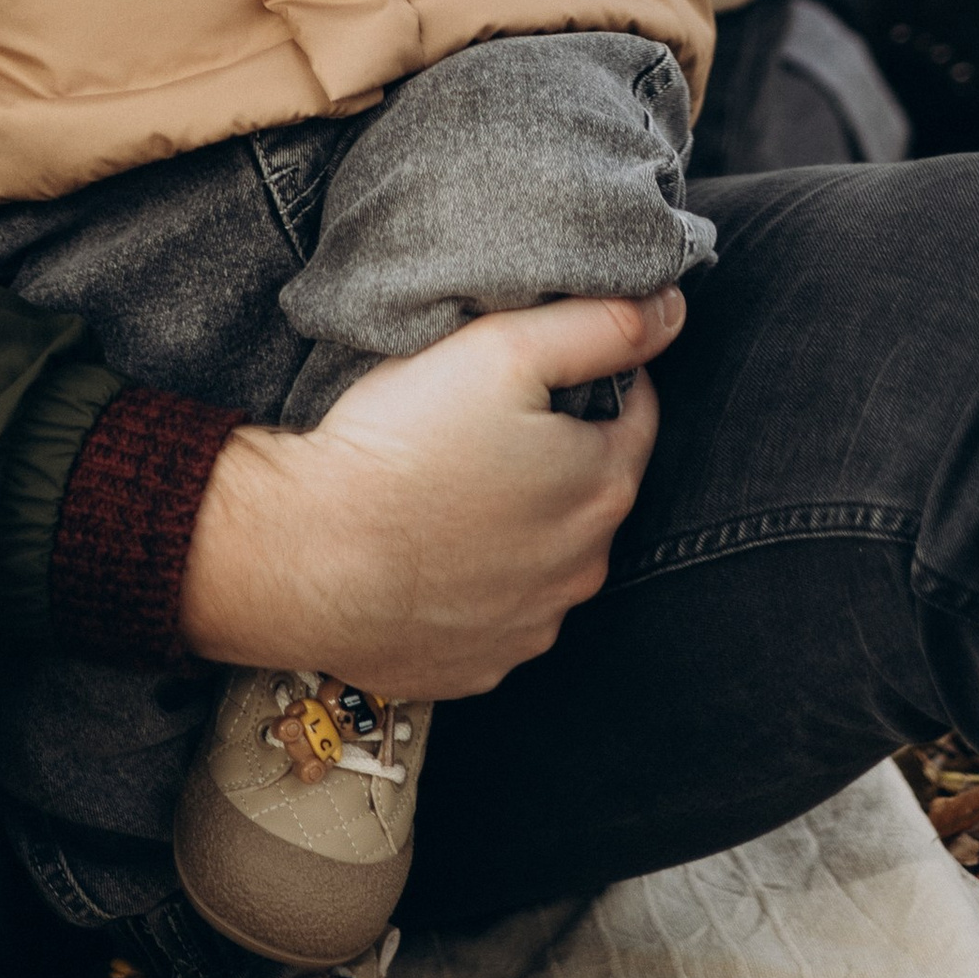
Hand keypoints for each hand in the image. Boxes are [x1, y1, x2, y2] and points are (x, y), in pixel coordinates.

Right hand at [177, 292, 683, 691]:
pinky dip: (476, 581)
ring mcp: (529, 627)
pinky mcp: (476, 667)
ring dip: (520, 522)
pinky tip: (430, 548)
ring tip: (451, 483)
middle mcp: (581, 568)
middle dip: (558, 451)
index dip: (596, 377)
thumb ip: (599, 325)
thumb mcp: (505, 348)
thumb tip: (672, 310)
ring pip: (546, 555)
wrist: (306, 555)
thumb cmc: (402, 446)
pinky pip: (495, 612)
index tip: (541, 363)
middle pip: (592, 488)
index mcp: (602, 487)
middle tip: (486, 418)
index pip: (635, 414)